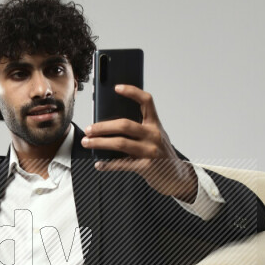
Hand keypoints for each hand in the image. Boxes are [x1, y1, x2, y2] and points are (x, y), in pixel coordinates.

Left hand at [81, 85, 197, 200]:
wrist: (177, 177)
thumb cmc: (161, 155)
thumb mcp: (155, 137)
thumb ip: (139, 130)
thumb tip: (109, 127)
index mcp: (155, 124)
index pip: (146, 101)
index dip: (132, 92)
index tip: (116, 88)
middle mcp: (154, 135)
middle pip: (124, 125)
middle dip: (103, 127)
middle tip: (88, 129)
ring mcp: (150, 151)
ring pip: (120, 143)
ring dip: (100, 142)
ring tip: (87, 142)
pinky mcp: (146, 167)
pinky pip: (122, 164)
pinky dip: (108, 164)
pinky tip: (99, 164)